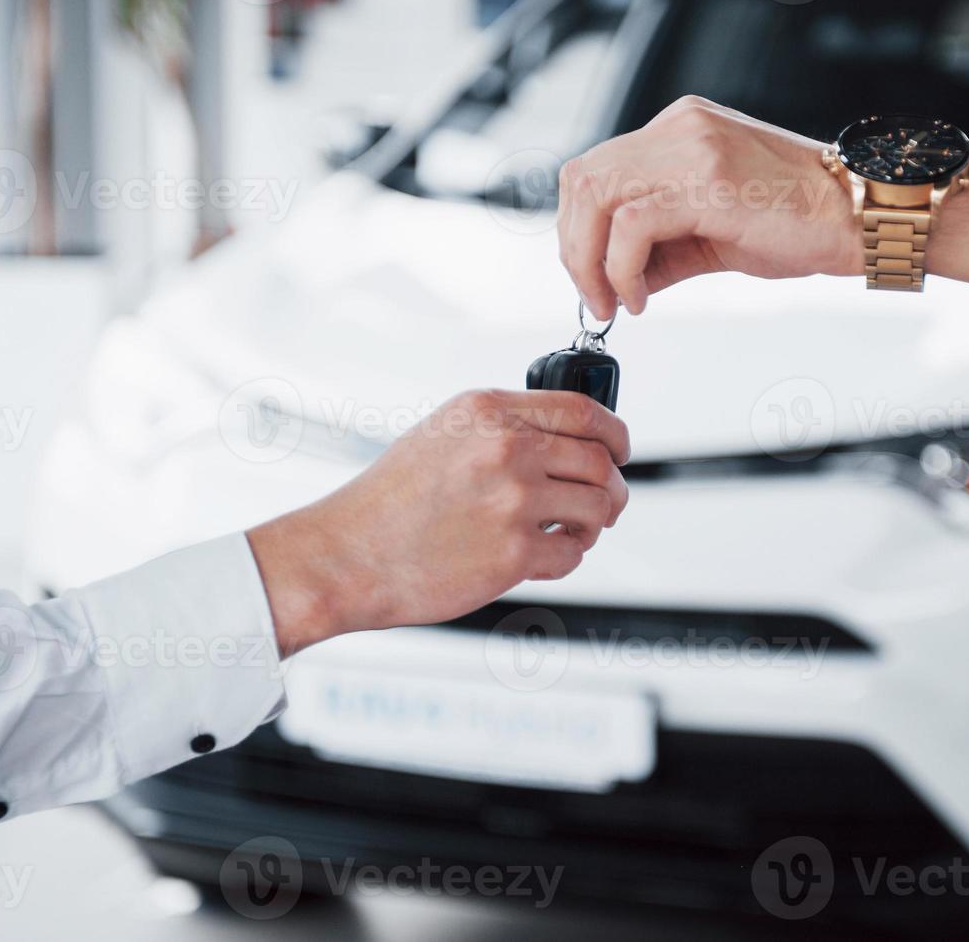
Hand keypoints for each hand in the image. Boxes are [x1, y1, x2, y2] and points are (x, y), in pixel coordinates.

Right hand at [247, 389, 631, 655]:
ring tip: (572, 532)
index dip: (615, 434)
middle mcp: (506, 448)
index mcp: (489, 411)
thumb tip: (565, 442)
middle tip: (606, 503)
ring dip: (594, 524)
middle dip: (612, 486)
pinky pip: (572, 552)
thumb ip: (503, 428)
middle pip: (599, 460)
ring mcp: (513, 500)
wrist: (348, 554)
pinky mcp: (514, 553)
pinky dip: (567, 557)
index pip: (582, 410)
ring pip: (597, 507)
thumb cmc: (389, 502)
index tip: (620, 450)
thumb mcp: (444, 434)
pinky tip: (543, 556)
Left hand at [558, 96, 968, 317]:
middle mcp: (680, 128)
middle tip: (595, 297)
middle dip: (574, 248)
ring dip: (589, 261)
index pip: (596, 170)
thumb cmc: (804, 222)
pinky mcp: (708, 181)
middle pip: (581, 179)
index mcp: (680, 129)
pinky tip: (640, 297)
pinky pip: (630, 223)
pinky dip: (621, 268)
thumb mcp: (717, 232)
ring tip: (614, 301)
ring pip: (595, 196)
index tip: (593, 279)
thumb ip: (663, 248)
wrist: (865, 217)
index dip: (579, 230)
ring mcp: (693, 148)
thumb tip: (619, 281)